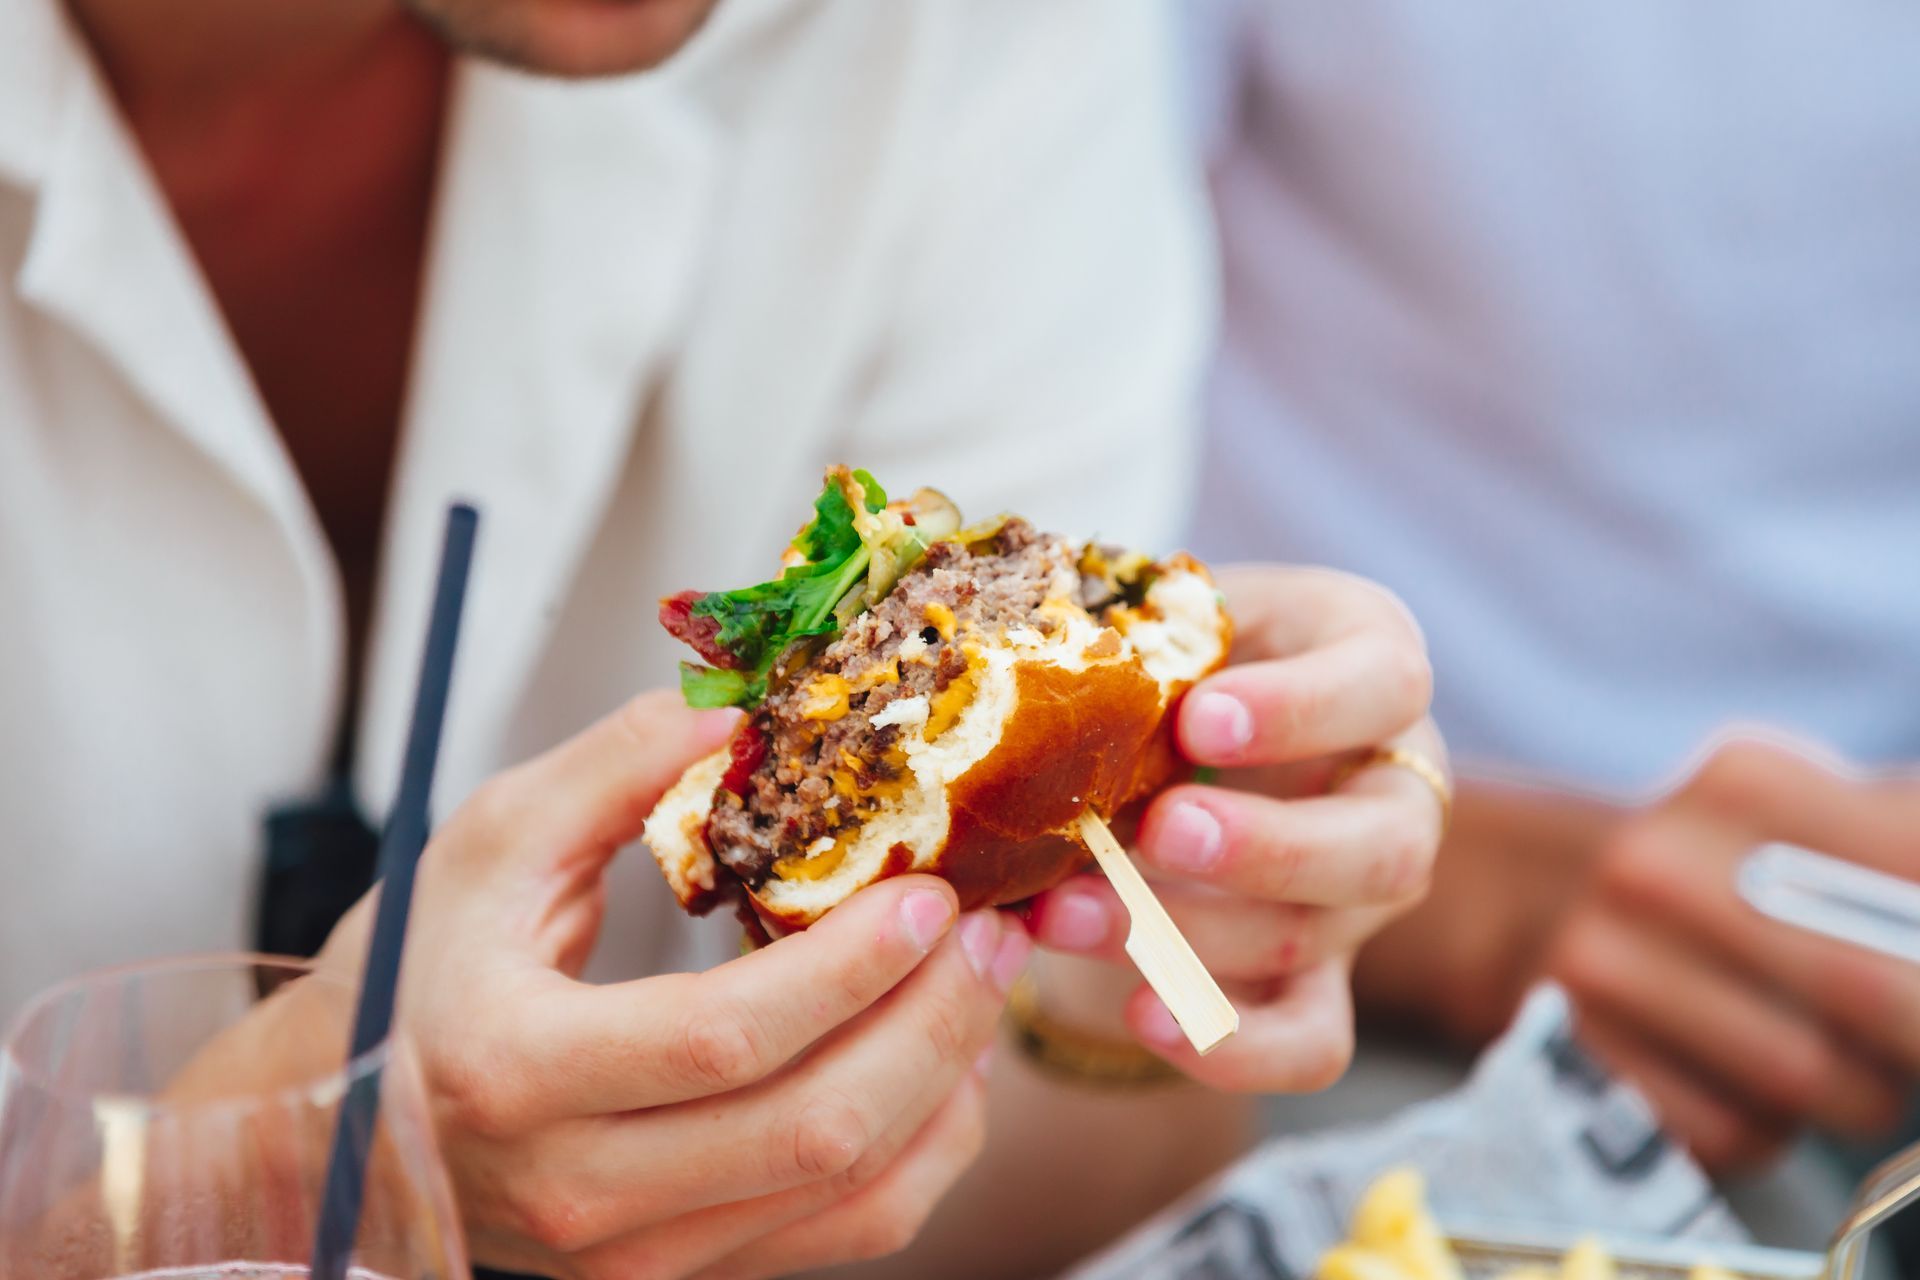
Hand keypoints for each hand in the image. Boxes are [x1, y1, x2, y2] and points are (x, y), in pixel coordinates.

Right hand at [318, 692, 1031, 1279]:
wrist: (357, 1124)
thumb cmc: (423, 973)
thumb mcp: (489, 840)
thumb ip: (614, 767)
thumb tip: (740, 710)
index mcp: (513, 1068)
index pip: (718, 1038)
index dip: (843, 970)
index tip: (924, 895)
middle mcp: (577, 1190)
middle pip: (812, 1128)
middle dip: (933, 1021)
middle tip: (987, 929)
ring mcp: (637, 1256)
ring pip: (850, 1194)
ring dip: (948, 1083)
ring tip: (981, 982)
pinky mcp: (686, 1275)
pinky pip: (849, 1232)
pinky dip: (926, 1149)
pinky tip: (942, 1064)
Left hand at [1025, 565, 1445, 1090]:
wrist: (1159, 750)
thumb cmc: (1168, 657)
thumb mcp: (1162, 618)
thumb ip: (1132, 627)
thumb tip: (1018, 653)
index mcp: (1369, 663)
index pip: (1386, 682)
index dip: (1303, 709)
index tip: (1199, 718)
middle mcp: (1394, 787)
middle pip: (1386, 841)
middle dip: (1267, 846)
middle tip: (1158, 831)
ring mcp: (1363, 897)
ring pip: (1319, 937)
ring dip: (1187, 936)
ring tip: (1064, 914)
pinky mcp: (1321, 980)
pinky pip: (1312, 1042)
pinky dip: (1233, 1047)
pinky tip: (1140, 1013)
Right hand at [1545, 736, 1919, 1170]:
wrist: (1580, 911)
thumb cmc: (1754, 885)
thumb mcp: (1838, 825)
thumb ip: (1909, 850)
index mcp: (1740, 782)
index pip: (1910, 866)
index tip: (1919, 954)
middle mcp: (1650, 864)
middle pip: (1865, 987)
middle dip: (1912, 1032)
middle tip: (1905, 1036)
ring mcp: (1598, 960)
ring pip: (1804, 1075)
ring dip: (1854, 1092)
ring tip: (1836, 1058)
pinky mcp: (1577, 1055)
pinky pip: (1734, 1133)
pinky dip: (1767, 1128)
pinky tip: (1746, 1085)